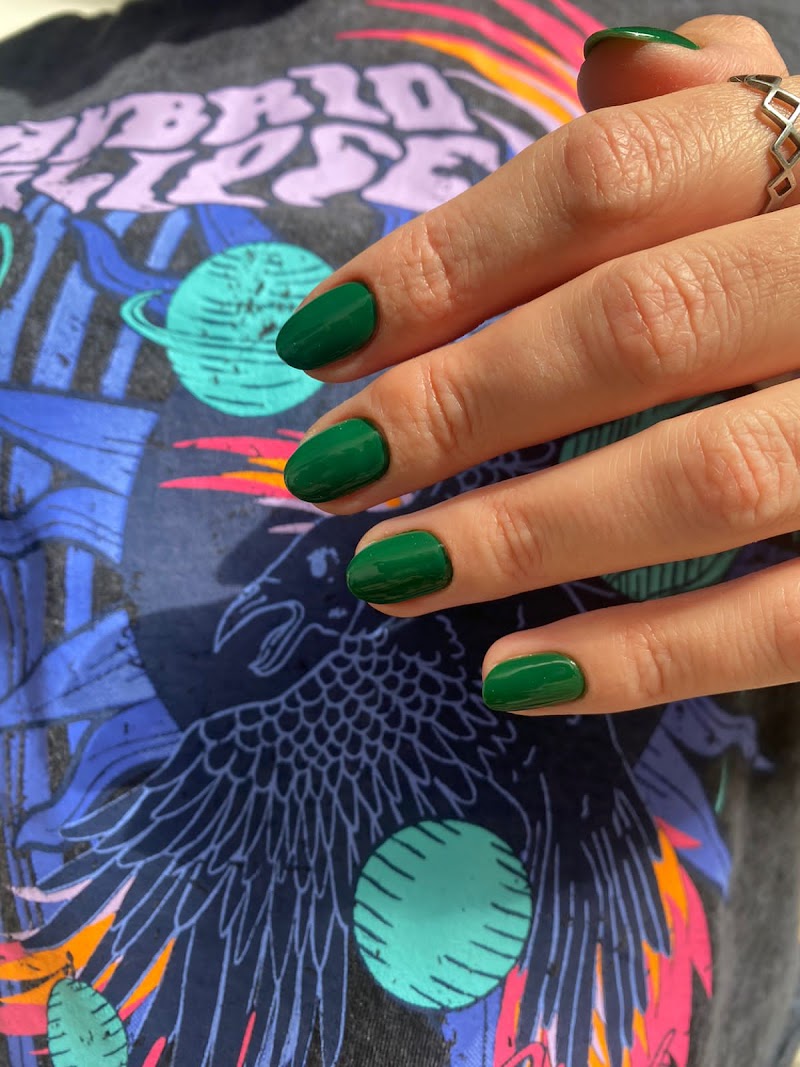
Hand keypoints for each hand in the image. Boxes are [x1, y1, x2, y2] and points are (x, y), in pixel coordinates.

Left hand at [274, 16, 799, 715]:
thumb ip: (704, 114)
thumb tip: (605, 66)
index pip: (602, 183)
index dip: (443, 262)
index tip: (317, 341)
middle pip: (633, 328)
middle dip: (459, 405)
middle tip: (329, 473)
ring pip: (704, 477)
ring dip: (523, 535)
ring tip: (387, 576)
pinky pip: (783, 620)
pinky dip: (641, 658)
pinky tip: (512, 676)